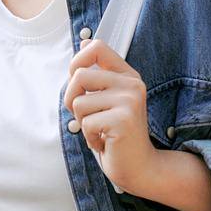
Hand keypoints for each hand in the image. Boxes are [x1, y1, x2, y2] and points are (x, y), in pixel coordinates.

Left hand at [64, 36, 153, 194]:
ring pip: (78, 102)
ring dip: (82, 123)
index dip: (77, 60)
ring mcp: (129, 101)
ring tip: (100, 131)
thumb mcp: (106, 100)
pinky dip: (89, 138)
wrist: (139, 168)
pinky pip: (86, 123)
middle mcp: (131, 84)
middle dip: (71, 100)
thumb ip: (97, 74)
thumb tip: (84, 42)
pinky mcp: (123, 120)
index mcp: (127, 76)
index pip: (97, 46)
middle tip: (87, 118)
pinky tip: (105, 142)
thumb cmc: (117, 135)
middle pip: (78, 75)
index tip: (77, 82)